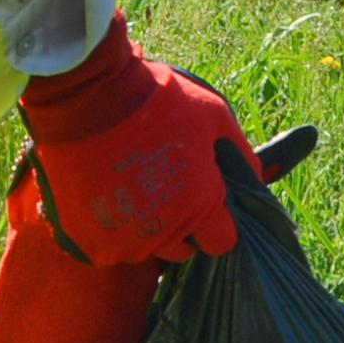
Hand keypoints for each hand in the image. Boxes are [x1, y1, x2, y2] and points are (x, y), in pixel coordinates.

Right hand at [0, 18, 244, 342]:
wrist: (86, 93)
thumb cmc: (158, 100)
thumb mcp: (214, 117)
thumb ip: (242, 155)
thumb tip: (257, 177)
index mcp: (201, 206)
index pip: (222, 242)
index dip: (217, 222)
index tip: (204, 199)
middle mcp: (165, 232)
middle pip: (182, 249)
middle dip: (180, 225)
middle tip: (165, 184)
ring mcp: (123, 240)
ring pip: (142, 247)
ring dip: (141, 226)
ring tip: (129, 181)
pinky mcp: (86, 241)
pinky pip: (104, 247)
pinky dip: (105, 228)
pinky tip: (101, 190)